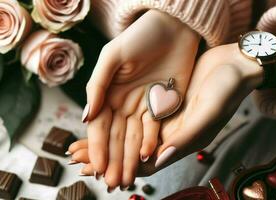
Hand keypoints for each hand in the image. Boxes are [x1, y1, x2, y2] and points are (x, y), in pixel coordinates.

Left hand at [69, 43, 262, 182]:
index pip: (146, 163)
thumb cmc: (227, 89)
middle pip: (132, 151)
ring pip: (130, 134)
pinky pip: (135, 116)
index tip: (97, 172)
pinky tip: (103, 118)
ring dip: (107, 139)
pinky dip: (118, 119)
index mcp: (181, 141)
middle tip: (77, 159)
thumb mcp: (208, 112)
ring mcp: (166, 118)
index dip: (121, 168)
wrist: (234, 65)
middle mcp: (170, 134)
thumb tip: (159, 159)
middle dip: (106, 156)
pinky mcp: (162, 103)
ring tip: (81, 144)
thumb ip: (185, 137)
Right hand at [79, 10, 199, 189]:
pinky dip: (151, 143)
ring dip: (130, 158)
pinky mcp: (162, 105)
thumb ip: (98, 86)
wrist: (174, 28)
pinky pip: (155, 128)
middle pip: (117, 136)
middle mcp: (124, 102)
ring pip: (134, 137)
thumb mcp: (113, 57)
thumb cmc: (140, 36)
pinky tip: (146, 158)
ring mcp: (143, 105)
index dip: (98, 146)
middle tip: (112, 181)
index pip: (100, 125)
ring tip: (127, 178)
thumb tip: (84, 117)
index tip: (97, 165)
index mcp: (108, 92)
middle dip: (114, 159)